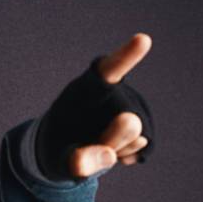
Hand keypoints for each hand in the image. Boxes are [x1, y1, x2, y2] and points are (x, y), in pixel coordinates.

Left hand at [69, 33, 151, 176]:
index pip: (104, 72)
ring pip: (139, 136)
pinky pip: (146, 145)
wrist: (65, 150)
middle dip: (113, 144)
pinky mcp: (144, 118)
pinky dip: (129, 155)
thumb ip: (75, 161)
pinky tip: (112, 149)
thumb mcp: (56, 162)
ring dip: (119, 151)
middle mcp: (110, 90)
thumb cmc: (57, 149)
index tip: (142, 40)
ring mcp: (130, 103)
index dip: (124, 57)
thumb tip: (109, 154)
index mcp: (81, 91)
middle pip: (128, 123)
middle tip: (87, 146)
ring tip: (96, 145)